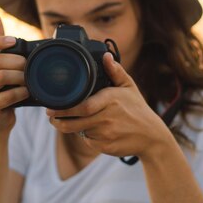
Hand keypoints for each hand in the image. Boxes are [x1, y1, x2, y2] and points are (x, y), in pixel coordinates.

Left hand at [46, 52, 173, 158]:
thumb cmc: (137, 109)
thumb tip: (106, 56)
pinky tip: (90, 129)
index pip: (83, 106)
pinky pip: (87, 140)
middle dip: (59, 119)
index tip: (52, 106)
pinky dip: (85, 135)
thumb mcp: (129, 87)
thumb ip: (115, 72)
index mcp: (111, 100)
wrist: (151, 137)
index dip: (65, 108)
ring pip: (80, 130)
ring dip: (72, 126)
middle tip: (50, 115)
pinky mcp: (105, 146)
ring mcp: (106, 134)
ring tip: (68, 119)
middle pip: (76, 121)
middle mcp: (108, 118)